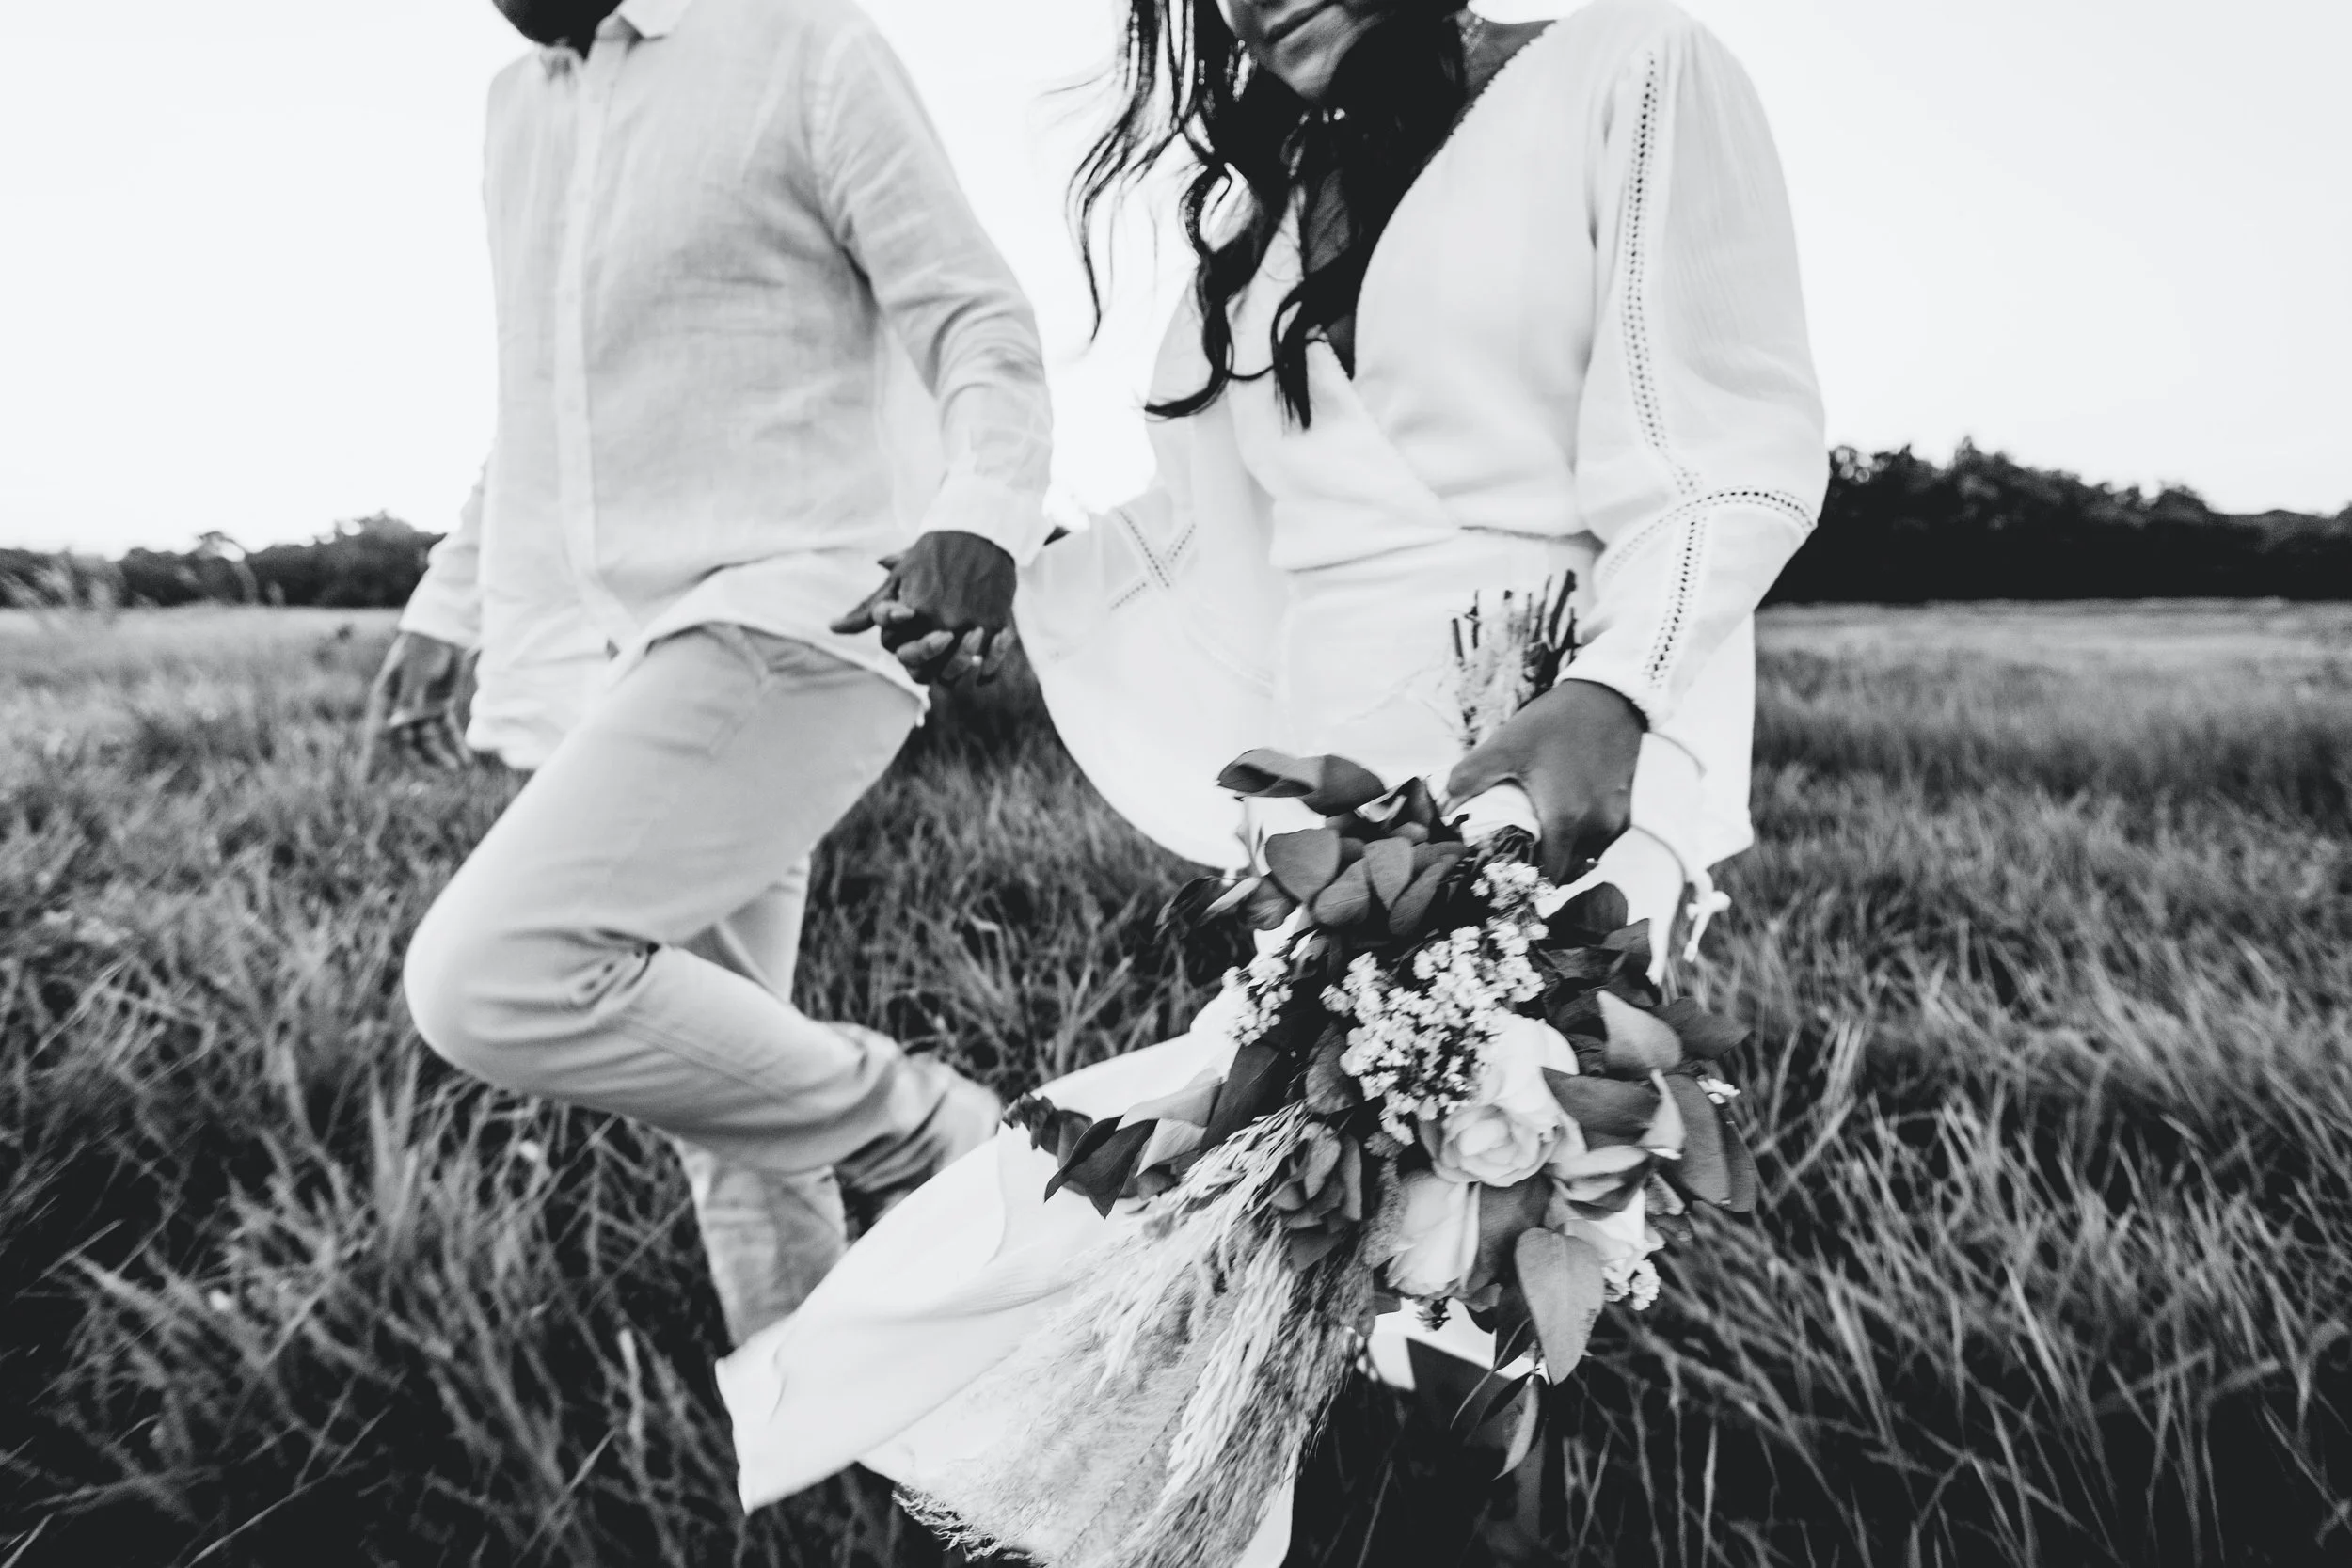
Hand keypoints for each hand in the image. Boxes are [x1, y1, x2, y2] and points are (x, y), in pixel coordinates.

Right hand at [359, 631, 470, 775]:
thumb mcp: (414, 675)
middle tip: (436, 778)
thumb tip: (398, 727)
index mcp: (386, 700)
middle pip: (407, 743)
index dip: (371, 759)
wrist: (444, 633)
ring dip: (441, 755)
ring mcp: (420, 709)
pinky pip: (446, 731)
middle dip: (420, 761)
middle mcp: (400, 708)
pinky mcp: (439, 707)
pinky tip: (466, 760)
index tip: (366, 783)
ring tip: (456, 768)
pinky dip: (455, 745)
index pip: (377, 734)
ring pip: (428, 740)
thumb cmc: (422, 650)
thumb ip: (409, 701)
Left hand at [830, 529, 1016, 685]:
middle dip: (924, 662)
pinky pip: (987, 665)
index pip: (898, 653)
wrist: (979, 531)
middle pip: (923, 670)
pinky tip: (981, 656)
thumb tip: (833, 628)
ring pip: (955, 672)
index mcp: (911, 611)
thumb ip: (868, 611)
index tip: (913, 627)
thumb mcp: (897, 580)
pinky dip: (984, 666)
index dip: (902, 648)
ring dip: (954, 668)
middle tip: (936, 644)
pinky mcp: (994, 624)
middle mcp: (938, 622)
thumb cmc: (933, 554)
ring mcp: (968, 626)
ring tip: (958, 649)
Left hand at [1444, 679, 1645, 882]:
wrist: (1608, 696)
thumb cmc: (1556, 721)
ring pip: (1585, 860)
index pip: (1547, 878)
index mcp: (1566, 819)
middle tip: (1514, 859)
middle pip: (1565, 873)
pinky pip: (1600, 843)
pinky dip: (1581, 843)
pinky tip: (1561, 824)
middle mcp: (1596, 829)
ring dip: (1562, 858)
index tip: (1504, 876)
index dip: (1524, 883)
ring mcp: (1615, 823)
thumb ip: (1470, 777)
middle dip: (1540, 871)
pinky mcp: (1625, 813)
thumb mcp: (1506, 745)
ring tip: (1537, 842)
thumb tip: (1441, 806)